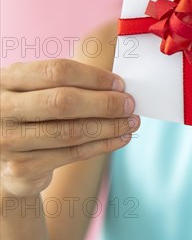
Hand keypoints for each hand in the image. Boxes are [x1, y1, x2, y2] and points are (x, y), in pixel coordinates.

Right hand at [0, 59, 139, 197]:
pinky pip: (72, 154)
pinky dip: (103, 145)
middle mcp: (2, 108)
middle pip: (63, 102)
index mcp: (7, 79)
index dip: (94, 77)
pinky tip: (120, 138)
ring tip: (131, 122)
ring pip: (71, 132)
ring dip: (109, 126)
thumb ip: (68, 81)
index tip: (120, 84)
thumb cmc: (31, 115)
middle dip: (105, 103)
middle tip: (130, 105)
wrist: (2, 159)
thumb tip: (118, 84)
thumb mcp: (35, 90)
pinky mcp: (20, 168)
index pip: (57, 71)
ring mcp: (8, 140)